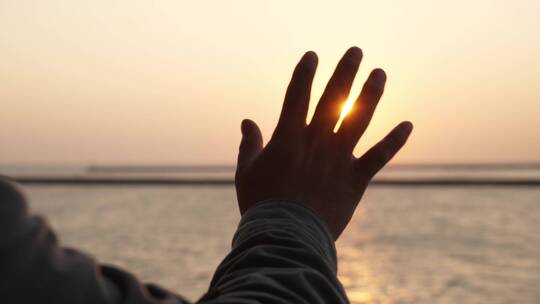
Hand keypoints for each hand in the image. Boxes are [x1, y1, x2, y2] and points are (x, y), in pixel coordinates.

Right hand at [235, 47, 412, 239]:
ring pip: (359, 118)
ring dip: (371, 94)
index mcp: (288, 137)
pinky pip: (379, 156)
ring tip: (380, 74)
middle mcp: (316, 141)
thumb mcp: (247, 172)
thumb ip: (249, 144)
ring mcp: (338, 159)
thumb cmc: (261, 204)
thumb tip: (247, 121)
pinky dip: (395, 141)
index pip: (297, 94)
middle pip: (333, 98)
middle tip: (356, 51)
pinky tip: (408, 124)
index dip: (305, 72)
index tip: (313, 56)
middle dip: (345, 71)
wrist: (286, 236)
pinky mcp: (355, 179)